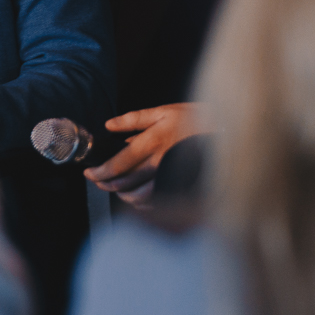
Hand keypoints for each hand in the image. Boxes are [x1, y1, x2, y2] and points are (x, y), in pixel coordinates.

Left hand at [84, 103, 207, 204]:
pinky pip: (157, 201)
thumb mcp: (162, 111)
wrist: (225, 130)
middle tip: (97, 181)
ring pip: (140, 196)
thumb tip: (109, 125)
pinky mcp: (179, 185)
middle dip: (106, 185)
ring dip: (122, 195)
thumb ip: (133, 119)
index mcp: (153, 142)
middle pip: (125, 182)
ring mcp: (171, 177)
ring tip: (114, 188)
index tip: (89, 173)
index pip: (119, 163)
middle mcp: (160, 162)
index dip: (101, 172)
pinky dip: (142, 203)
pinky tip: (135, 196)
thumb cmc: (193, 118)